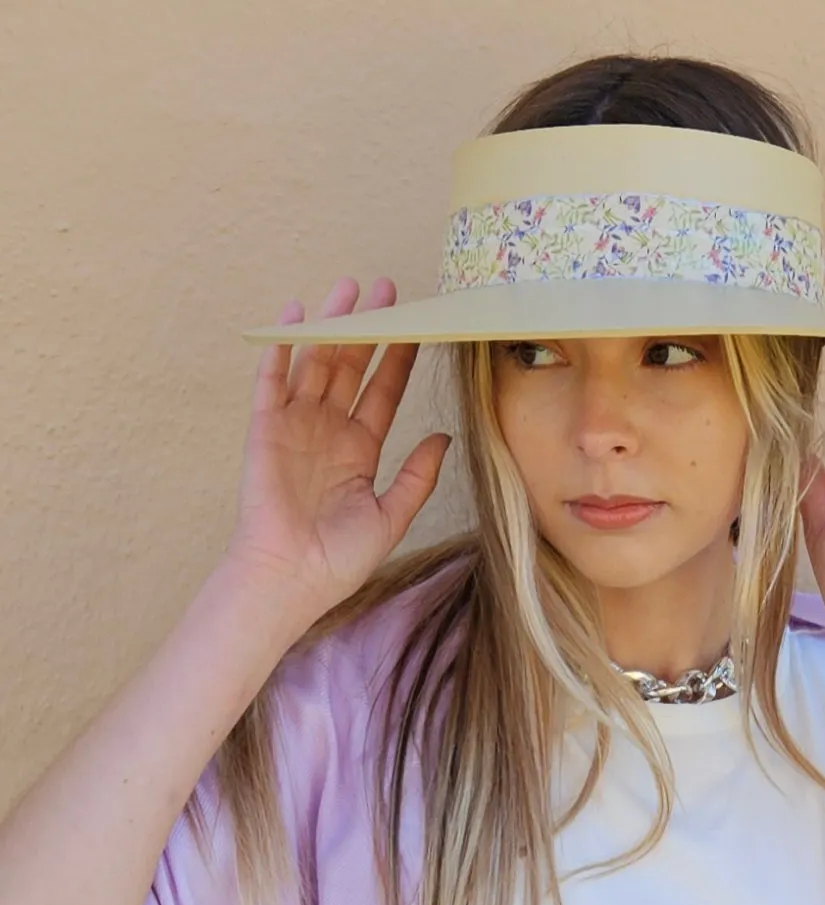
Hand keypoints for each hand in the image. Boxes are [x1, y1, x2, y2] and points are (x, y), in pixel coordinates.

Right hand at [224, 276, 451, 626]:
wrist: (292, 580)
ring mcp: (295, 427)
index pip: (383, 392)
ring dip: (329, 326)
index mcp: (359, 449)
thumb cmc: (338, 560)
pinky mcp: (265, 431)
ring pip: (315, 365)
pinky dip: (280, 351)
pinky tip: (293, 317)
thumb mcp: (391, 517)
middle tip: (386, 289)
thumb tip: (444, 437)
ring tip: (347, 290)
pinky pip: (272, 384)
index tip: (417, 325)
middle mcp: (328, 431)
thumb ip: (417, 477)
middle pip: (350, 368)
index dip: (399, 358)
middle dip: (368, 327)